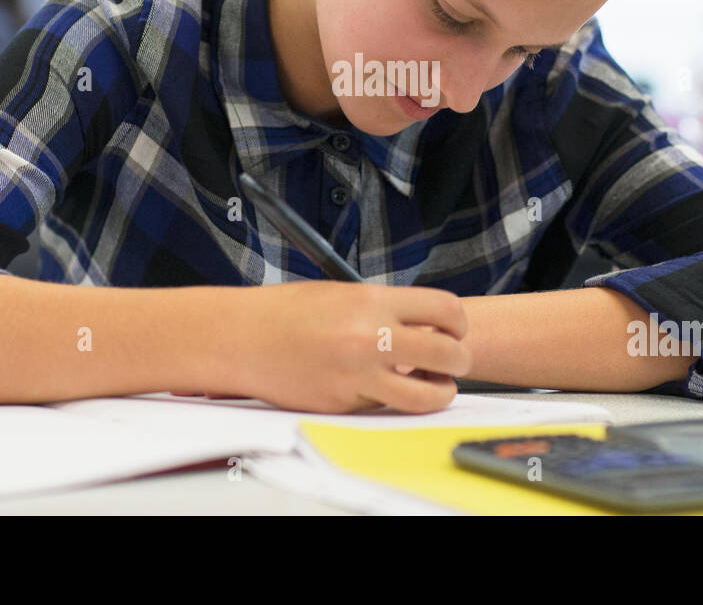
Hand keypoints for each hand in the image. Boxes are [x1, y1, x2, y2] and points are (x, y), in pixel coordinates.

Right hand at [227, 280, 471, 413]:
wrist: (242, 337)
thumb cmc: (287, 313)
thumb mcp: (343, 295)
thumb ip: (385, 309)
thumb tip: (424, 324)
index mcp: (372, 301)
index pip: (445, 309)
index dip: (458, 324)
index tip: (454, 331)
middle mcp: (370, 337)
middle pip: (448, 354)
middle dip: (460, 362)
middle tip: (454, 364)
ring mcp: (358, 375)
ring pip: (427, 396)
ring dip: (439, 393)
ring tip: (432, 386)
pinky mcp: (344, 404)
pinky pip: (387, 408)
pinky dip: (393, 402)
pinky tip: (381, 389)